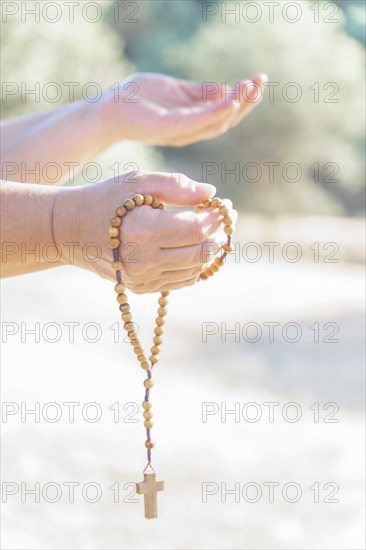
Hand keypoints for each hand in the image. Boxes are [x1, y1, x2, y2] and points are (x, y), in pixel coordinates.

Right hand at [53, 171, 236, 292]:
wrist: (68, 230)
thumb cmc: (104, 199)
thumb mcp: (137, 182)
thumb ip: (175, 185)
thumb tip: (209, 192)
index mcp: (144, 231)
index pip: (197, 229)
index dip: (216, 217)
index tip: (223, 205)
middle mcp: (144, 261)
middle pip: (201, 251)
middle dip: (218, 233)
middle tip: (223, 217)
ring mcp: (143, 278)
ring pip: (195, 268)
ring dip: (209, 249)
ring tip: (210, 230)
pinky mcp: (141, 288)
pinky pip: (181, 280)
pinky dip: (194, 264)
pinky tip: (194, 247)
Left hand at [102, 72, 267, 146]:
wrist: (110, 109)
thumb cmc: (140, 98)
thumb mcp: (177, 90)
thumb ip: (200, 92)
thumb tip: (228, 89)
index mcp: (193, 121)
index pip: (225, 112)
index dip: (244, 99)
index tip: (258, 80)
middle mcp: (191, 131)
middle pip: (227, 120)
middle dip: (247, 102)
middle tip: (262, 82)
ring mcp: (182, 132)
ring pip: (218, 123)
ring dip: (237, 105)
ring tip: (251, 86)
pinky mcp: (171, 128)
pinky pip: (200, 121)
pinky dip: (218, 110)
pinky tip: (232, 97)